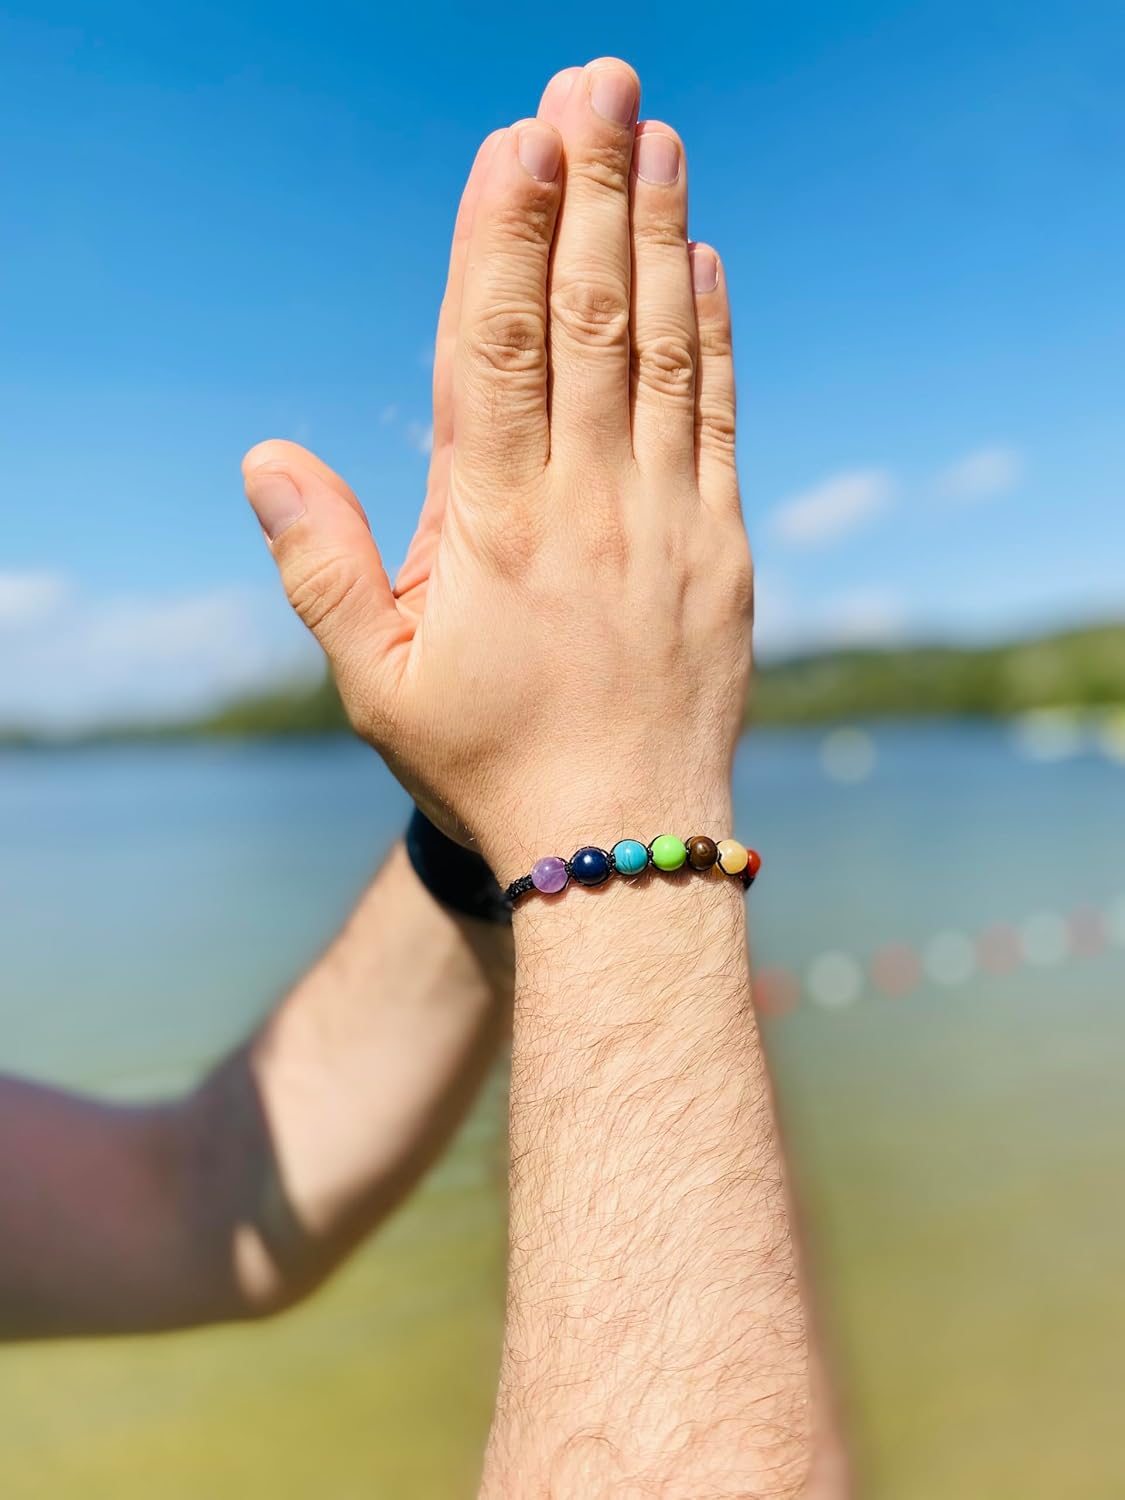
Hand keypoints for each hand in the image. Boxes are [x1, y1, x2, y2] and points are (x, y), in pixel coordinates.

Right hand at [243, 58, 752, 879]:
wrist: (622, 845)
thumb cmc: (484, 762)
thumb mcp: (373, 681)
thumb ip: (318, 565)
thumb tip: (266, 455)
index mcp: (492, 528)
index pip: (498, 352)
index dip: (505, 240)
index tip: (517, 141)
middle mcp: (586, 506)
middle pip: (591, 322)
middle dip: (589, 193)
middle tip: (595, 82)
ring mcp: (666, 522)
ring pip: (664, 353)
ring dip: (659, 237)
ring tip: (657, 135)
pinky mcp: (722, 550)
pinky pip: (721, 421)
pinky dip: (715, 336)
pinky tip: (706, 262)